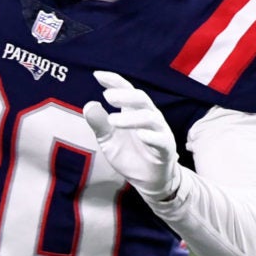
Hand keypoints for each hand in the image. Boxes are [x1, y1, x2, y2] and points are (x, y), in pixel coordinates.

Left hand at [82, 70, 181, 200]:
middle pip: (141, 99)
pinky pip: (162, 140)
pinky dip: (152, 137)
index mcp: (134, 111)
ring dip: (131, 117)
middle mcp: (149, 116)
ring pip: (150, 118)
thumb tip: (88, 105)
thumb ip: (99, 123)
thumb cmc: (128, 153)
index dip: (114, 81)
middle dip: (125, 95)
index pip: (126, 90)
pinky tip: (141, 135)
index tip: (97, 75)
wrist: (146, 180)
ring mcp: (159, 132)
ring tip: (112, 120)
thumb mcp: (108, 139)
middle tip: (107, 96)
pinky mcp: (166, 149)